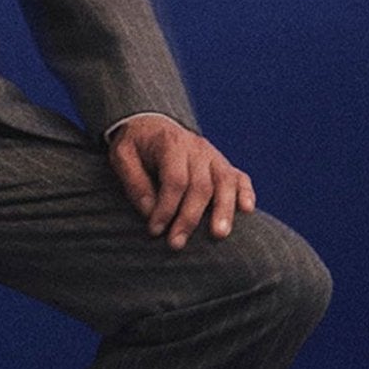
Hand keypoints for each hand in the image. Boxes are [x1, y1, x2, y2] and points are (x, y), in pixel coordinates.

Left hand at [107, 114, 254, 249]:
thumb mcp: (122, 155)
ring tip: (219, 235)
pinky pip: (240, 178)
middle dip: (189, 218)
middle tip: (176, 244)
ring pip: (225, 182)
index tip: (155, 230)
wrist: (153, 125)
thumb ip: (133, 182)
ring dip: (223, 210)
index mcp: (171, 143)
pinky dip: (246, 193)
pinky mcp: (223, 165)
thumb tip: (150, 211)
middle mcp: (197, 148)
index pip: (174, 179)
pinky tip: (246, 210)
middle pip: (201, 185)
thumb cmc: (136, 146)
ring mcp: (214, 156)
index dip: (166, 207)